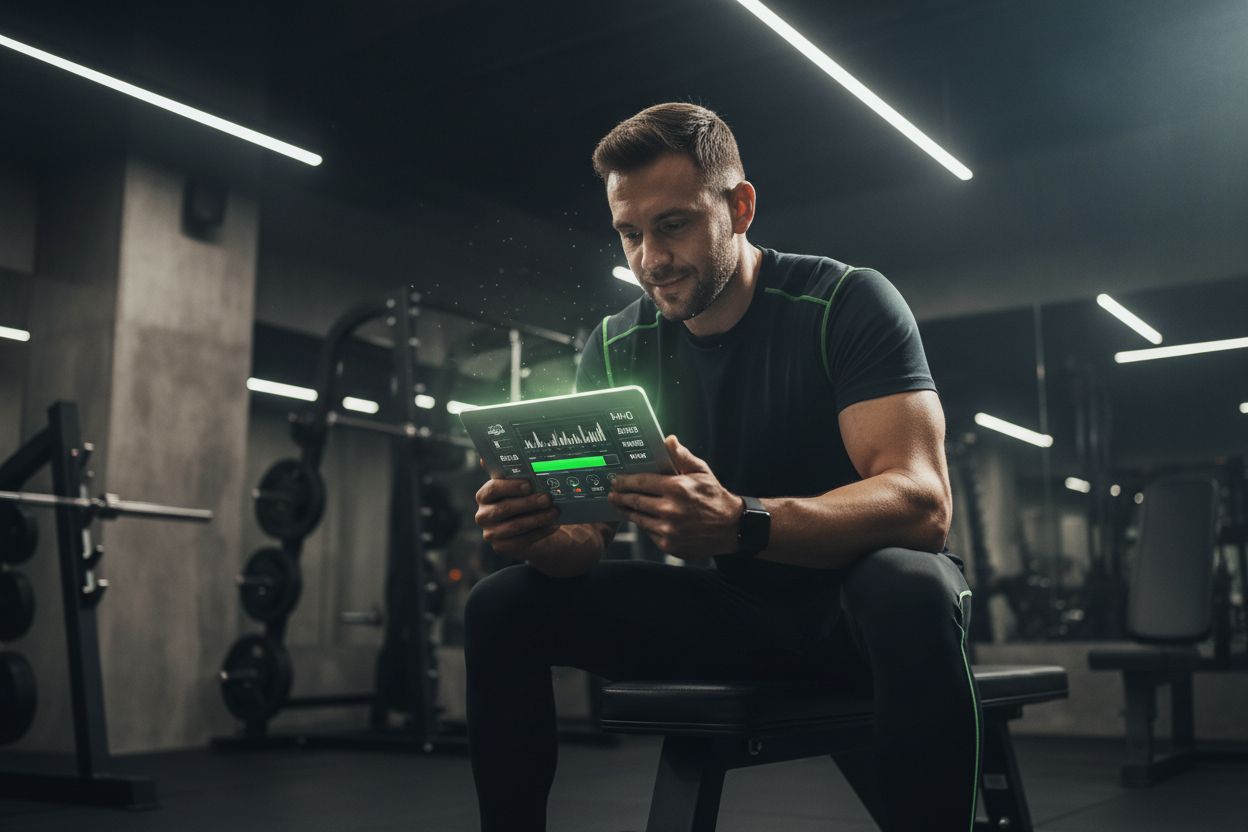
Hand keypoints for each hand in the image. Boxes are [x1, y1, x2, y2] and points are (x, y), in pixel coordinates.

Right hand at [473, 465, 562, 560]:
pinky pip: (522, 541)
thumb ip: (509, 470)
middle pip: (504, 509)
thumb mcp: (516, 485)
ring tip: (554, 512)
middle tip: (547, 498)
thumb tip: (501, 450)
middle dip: (528, 503)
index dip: (510, 487)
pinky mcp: (502, 547)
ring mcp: (491, 533)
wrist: (526, 525)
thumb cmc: (521, 499)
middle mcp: (483, 515)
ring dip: (537, 519)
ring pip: (515, 527)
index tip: (528, 485)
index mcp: (484, 495)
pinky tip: (553, 525)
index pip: (492, 489)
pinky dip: (540, 532)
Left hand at [607, 435, 740, 559]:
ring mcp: (668, 530)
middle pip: (635, 501)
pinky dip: (644, 525)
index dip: (625, 480)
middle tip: (612, 493)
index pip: (641, 482)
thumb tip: (668, 439)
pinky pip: (649, 532)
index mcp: (677, 488)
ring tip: (620, 505)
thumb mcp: (701, 471)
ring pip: (638, 519)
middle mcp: (670, 510)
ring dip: (627, 511)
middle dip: (620, 496)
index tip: (616, 479)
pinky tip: (641, 518)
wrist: (731, 527)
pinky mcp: (669, 544)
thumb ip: (681, 456)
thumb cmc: (714, 496)